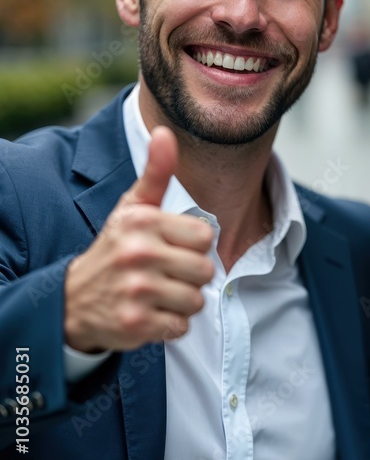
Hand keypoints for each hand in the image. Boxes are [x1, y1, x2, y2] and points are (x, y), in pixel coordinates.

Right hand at [64, 126, 214, 352]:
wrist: (73, 299)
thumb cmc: (115, 248)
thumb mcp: (133, 207)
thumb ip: (155, 172)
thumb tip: (165, 132)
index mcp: (143, 223)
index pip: (205, 236)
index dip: (193, 245)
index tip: (172, 247)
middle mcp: (139, 254)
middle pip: (204, 271)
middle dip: (189, 276)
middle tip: (164, 274)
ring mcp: (137, 291)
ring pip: (196, 301)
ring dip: (182, 302)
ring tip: (158, 294)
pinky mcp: (136, 324)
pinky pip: (181, 327)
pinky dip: (171, 325)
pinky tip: (151, 313)